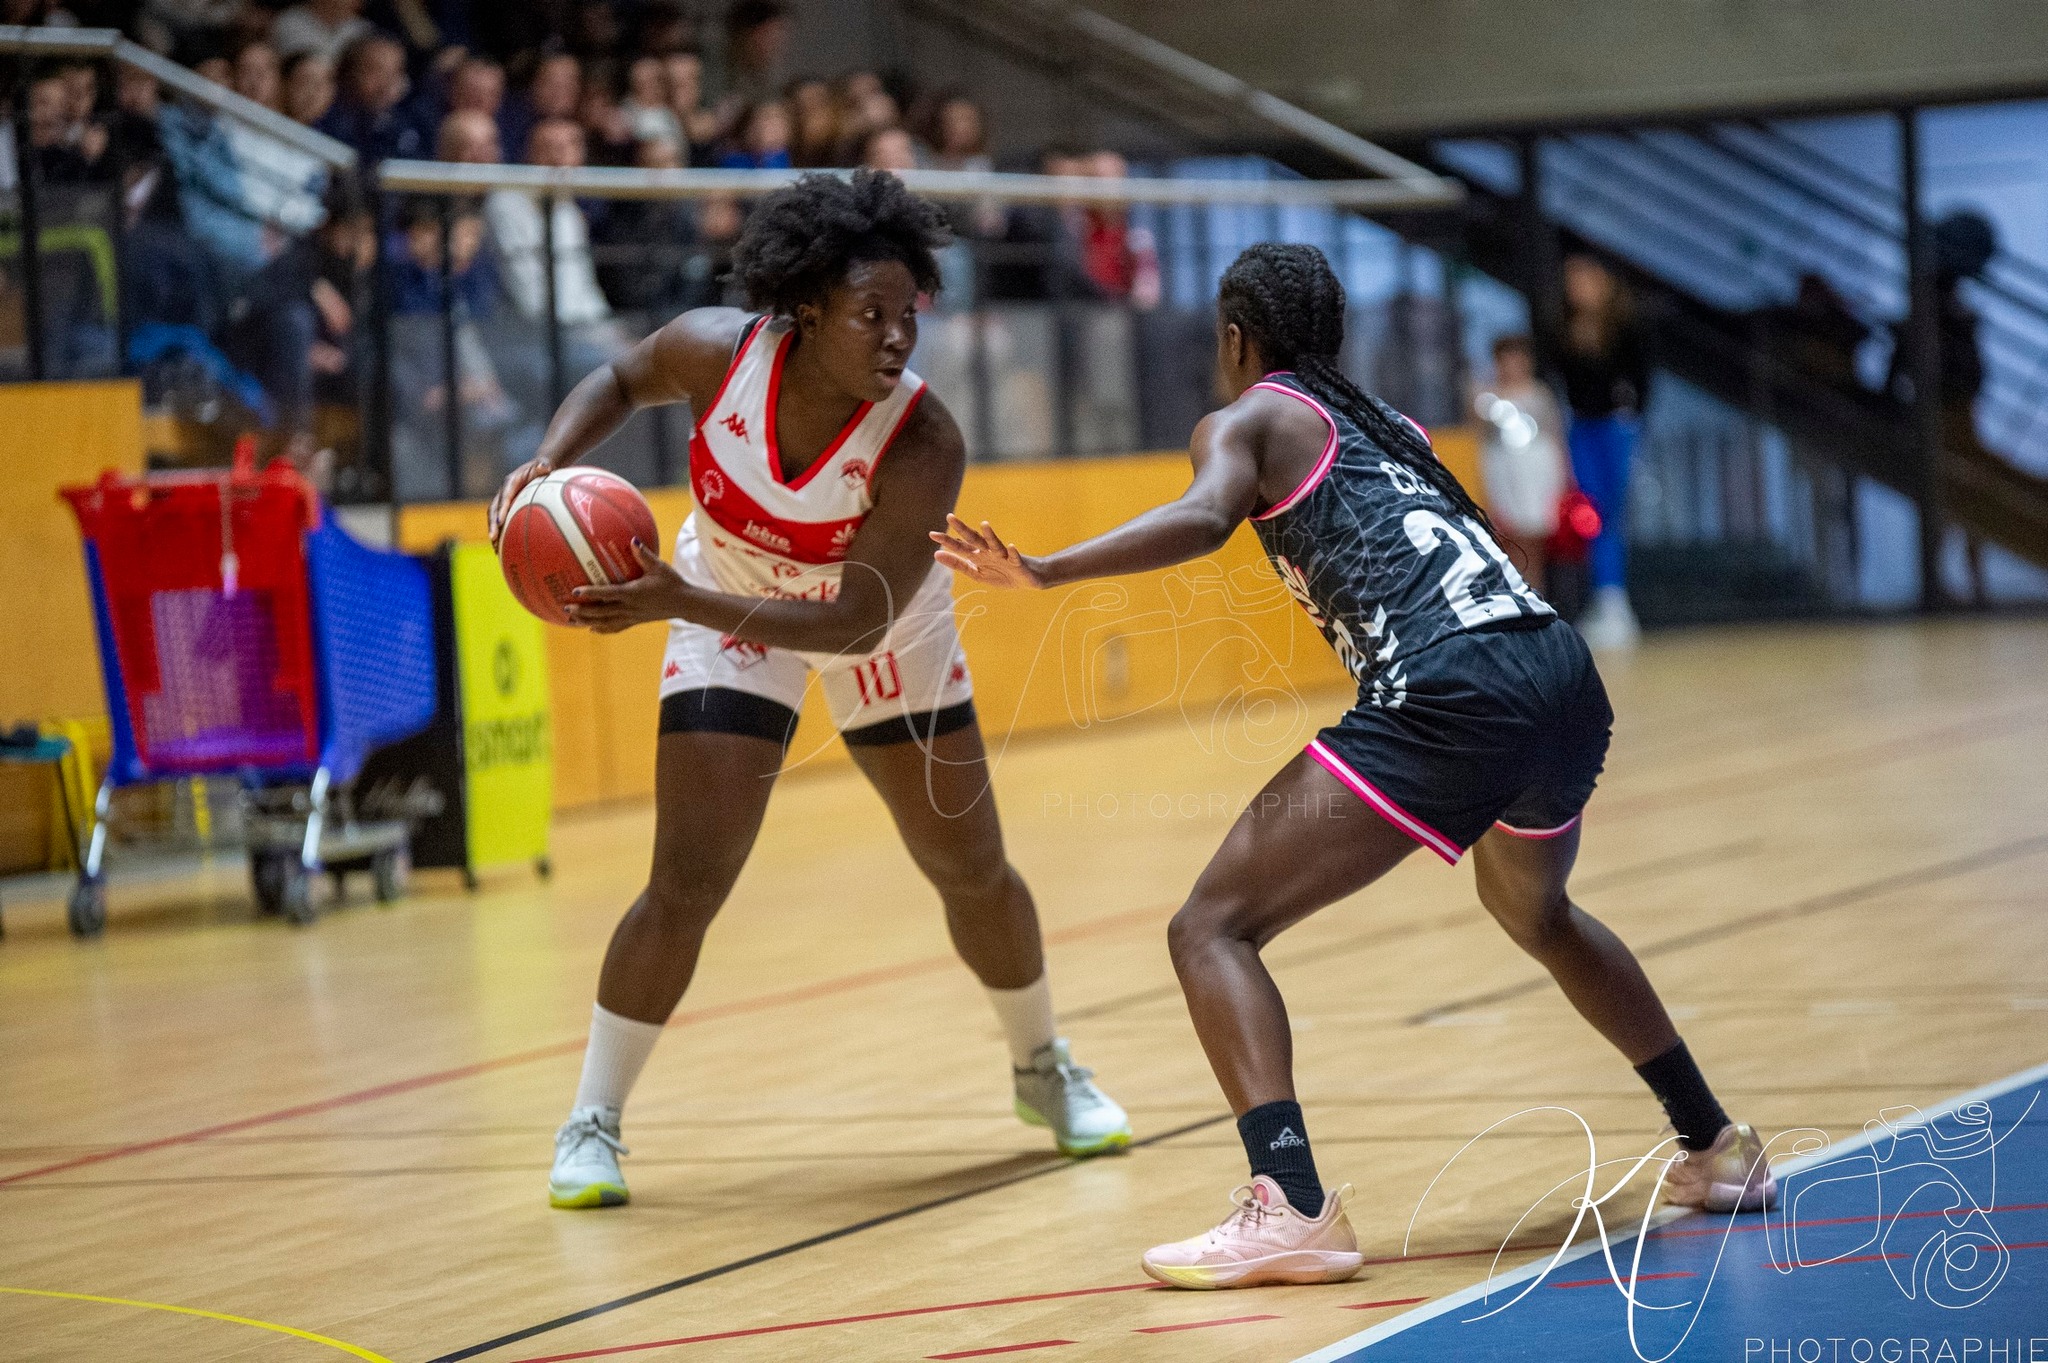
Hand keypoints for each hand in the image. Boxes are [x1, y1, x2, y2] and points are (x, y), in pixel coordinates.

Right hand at [487, 456, 552, 547]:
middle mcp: (503, 492)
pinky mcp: (505, 508)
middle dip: (492, 524)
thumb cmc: (542, 467)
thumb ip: (543, 465)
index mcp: (511, 482)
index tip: (500, 521)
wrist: (536, 469)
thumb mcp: (543, 464)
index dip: (501, 508)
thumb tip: (545, 467)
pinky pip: (500, 521)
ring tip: (495, 548)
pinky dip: (500, 533)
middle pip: (493, 509)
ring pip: (493, 517)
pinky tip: (503, 549)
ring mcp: (503, 501)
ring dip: (493, 531)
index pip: (504, 495)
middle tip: (493, 538)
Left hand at [565, 542, 686, 633]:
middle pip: (601, 612)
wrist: (685, 604)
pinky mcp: (636, 621)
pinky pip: (616, 627)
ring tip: (572, 621)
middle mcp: (629, 607)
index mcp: (633, 593)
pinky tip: (593, 629)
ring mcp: (632, 617)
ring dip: (588, 622)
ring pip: (606, 622)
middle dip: (583, 611)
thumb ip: (644, 554)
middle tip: (566, 609)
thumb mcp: (659, 567)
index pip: (607, 593)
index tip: (575, 591)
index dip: (591, 593)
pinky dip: (603, 629)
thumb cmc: (672, 583)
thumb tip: (632, 540)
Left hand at [929, 514, 1045, 589]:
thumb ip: (958, 564)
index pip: (961, 546)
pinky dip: (1013, 552)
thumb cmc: (1001, 575)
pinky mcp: (1018, 563)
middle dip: (962, 529)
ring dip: (990, 535)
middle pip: (974, 539)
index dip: (947, 541)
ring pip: (995, 544)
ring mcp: (1004, 556)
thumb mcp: (976, 573)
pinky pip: (1015, 557)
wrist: (1028, 579)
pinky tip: (1011, 546)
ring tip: (984, 524)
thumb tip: (936, 554)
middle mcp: (989, 552)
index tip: (932, 534)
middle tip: (950, 517)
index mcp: (978, 555)